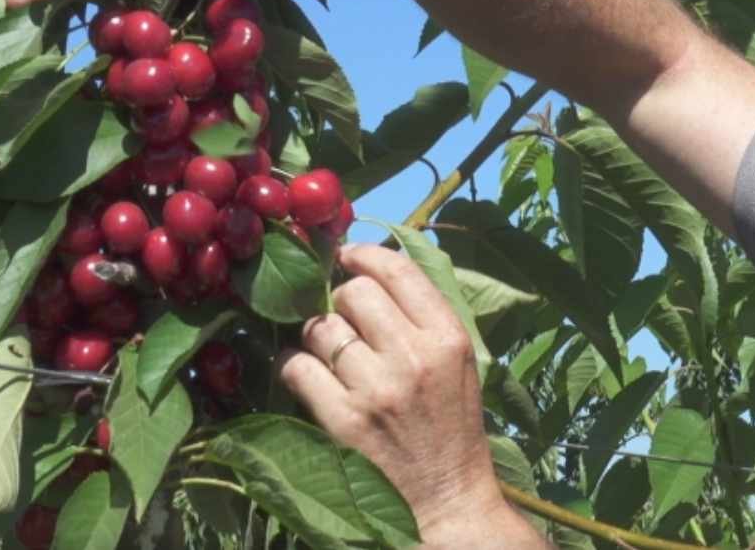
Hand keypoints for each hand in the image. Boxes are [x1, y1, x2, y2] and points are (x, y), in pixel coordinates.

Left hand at [280, 243, 533, 545]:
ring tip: (330, 353)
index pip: (399, 271)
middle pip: (353, 293)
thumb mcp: (460, 364)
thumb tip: (379, 266)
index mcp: (448, 337)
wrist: (445, 499)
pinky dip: (294, 365)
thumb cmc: (452, 427)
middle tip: (344, 318)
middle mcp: (413, 357)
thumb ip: (427, 318)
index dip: (365, 255)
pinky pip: (298, 367)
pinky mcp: (342, 420)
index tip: (348, 256)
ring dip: (318, 335)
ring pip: (321, 328)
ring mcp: (375, 389)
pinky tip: (306, 373)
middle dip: (340, 300)